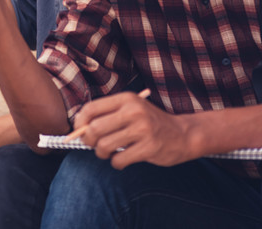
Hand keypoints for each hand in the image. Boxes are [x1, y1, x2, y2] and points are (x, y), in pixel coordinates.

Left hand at [74, 91, 192, 168]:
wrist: (183, 134)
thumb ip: (107, 115)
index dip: (79, 123)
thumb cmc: (149, 122)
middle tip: (93, 145)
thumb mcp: (130, 110)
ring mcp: (142, 129)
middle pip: (94, 128)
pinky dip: (116, 163)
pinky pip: (119, 160)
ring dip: (101, 153)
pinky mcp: (149, 148)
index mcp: (126, 99)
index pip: (91, 109)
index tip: (79, 131)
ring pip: (105, 146)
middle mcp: (134, 111)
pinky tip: (122, 159)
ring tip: (108, 153)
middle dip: (88, 140)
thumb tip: (78, 130)